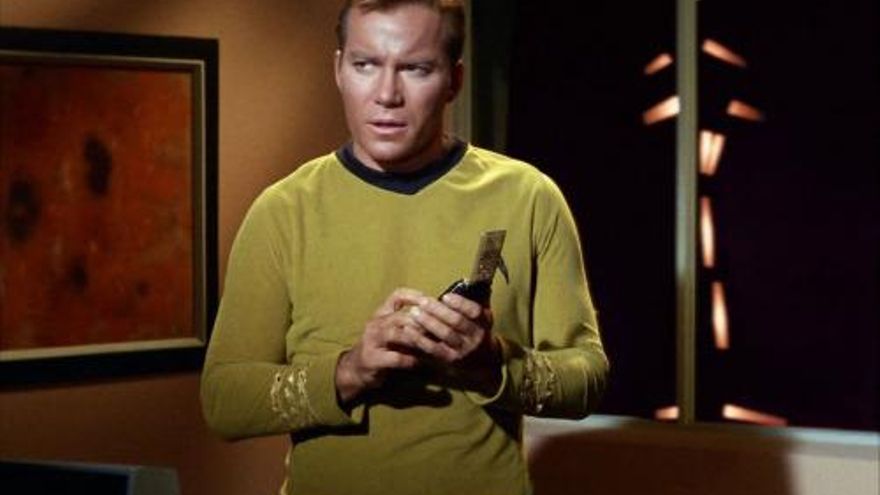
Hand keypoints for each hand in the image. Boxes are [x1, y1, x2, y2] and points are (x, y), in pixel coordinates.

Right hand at [335, 288, 449, 403]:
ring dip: (417, 340)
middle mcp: (376, 324)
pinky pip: (395, 357)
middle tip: (440, 329)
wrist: (356, 370)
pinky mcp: (372, 359)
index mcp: (382, 314)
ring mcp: (372, 341)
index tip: (430, 300)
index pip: (396, 296)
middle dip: (422, 322)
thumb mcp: (393, 332)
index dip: (414, 296)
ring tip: (432, 346)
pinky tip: (421, 363)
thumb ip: (411, 325)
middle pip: (401, 316)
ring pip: (397, 334)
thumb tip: (440, 321)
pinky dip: (411, 360)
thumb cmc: (381, 348)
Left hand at [410, 292, 501, 394]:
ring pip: (445, 334)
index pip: (474, 311)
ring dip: (428, 322)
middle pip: (457, 321)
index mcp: (484, 322)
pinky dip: (420, 338)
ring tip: (414, 312)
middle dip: (438, 310)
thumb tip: (465, 280)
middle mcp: (476, 336)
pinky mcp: (450, 360)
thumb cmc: (476, 331)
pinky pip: (433, 348)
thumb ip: (474, 301)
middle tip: (423, 301)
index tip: (445, 296)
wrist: (482, 362)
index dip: (460, 303)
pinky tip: (409, 330)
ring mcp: (463, 349)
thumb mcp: (482, 317)